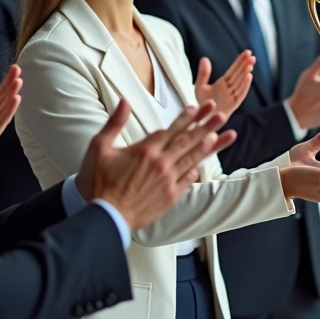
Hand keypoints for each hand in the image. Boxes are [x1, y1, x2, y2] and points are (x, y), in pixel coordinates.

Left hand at [0, 65, 21, 160]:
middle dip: (12, 83)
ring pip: (7, 105)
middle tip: (18, 70)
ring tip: (18, 81)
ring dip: (13, 93)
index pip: (0, 90)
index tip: (14, 68)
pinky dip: (11, 109)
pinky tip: (16, 99)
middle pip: (5, 95)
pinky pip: (4, 118)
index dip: (7, 79)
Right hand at [78, 99, 237, 229]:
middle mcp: (161, 163)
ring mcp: (168, 180)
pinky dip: (195, 171)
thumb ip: (114, 123)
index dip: (186, 117)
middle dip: (206, 126)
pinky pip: (187, 180)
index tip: (198, 107)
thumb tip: (124, 101)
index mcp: (145, 150)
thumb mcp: (99, 147)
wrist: (104, 217)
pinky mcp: (170, 197)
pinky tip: (202, 165)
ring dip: (207, 146)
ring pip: (192, 159)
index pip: (171, 129)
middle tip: (220, 115)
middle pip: (187, 141)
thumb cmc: (98, 183)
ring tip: (221, 135)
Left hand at [194, 51, 254, 114]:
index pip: (233, 70)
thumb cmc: (202, 105)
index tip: (247, 52)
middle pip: (239, 75)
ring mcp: (232, 96)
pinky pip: (240, 94)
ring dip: (246, 73)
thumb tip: (204, 58)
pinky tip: (249, 76)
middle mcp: (230, 89)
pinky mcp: (233, 104)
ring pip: (241, 83)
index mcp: (223, 83)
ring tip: (251, 64)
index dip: (240, 61)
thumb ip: (203, 74)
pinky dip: (245, 85)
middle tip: (252, 56)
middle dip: (246, 65)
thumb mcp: (200, 87)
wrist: (202, 120)